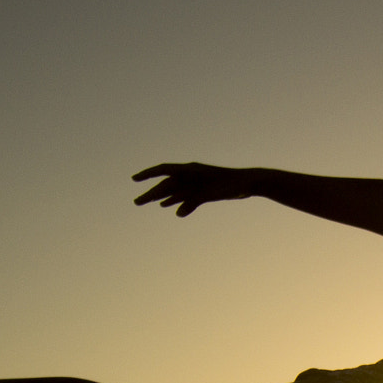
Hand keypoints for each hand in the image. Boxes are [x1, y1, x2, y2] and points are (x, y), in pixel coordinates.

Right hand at [131, 163, 254, 216]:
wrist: (248, 183)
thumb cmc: (231, 184)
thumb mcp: (211, 193)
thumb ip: (194, 201)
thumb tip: (177, 213)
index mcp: (190, 170)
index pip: (163, 170)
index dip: (148, 174)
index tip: (134, 179)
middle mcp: (190, 175)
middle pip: (166, 184)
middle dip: (150, 193)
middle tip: (136, 202)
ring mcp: (195, 183)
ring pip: (173, 190)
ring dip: (160, 196)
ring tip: (145, 202)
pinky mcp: (202, 190)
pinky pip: (184, 196)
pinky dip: (175, 200)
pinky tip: (167, 206)